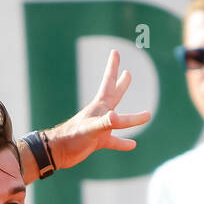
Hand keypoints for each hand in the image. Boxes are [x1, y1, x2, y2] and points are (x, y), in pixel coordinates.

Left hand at [39, 49, 150, 171]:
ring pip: (118, 120)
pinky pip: (114, 141)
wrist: (57, 152)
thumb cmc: (72, 137)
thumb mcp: (91, 128)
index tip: (115, 51)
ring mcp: (99, 128)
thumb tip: (116, 116)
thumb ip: (105, 122)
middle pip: (114, 95)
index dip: (113, 66)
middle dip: (121, 83)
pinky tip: (132, 144)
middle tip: (128, 73)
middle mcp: (101, 114)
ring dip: (130, 117)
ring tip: (146, 114)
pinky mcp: (97, 142)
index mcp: (99, 106)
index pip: (108, 82)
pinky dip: (123, 143)